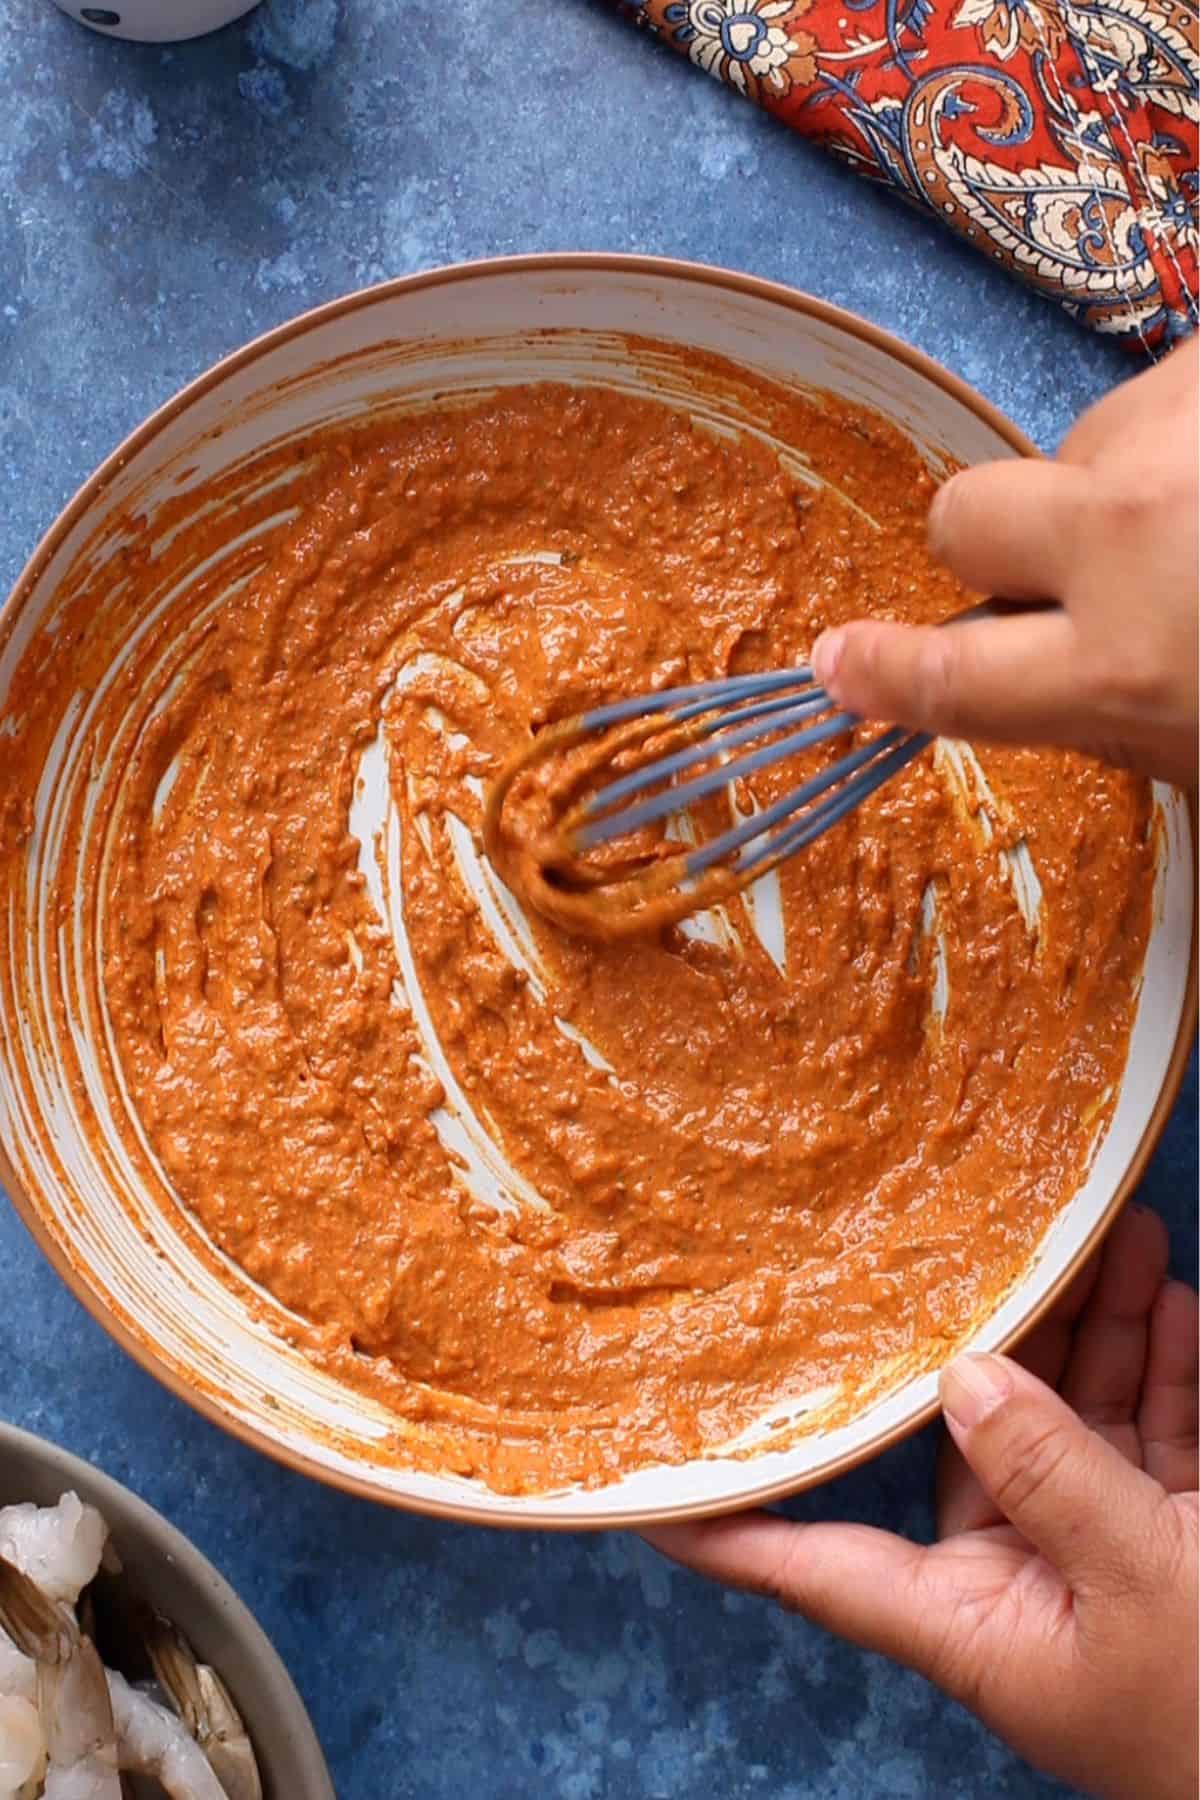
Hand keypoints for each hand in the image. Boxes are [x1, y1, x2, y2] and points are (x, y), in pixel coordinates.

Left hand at [643, 1205, 1198, 1799]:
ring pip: (1072, 1423)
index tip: (649, 1480)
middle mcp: (1018, 1589)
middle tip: (991, 1241)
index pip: (817, 1566)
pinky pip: (1152, 1441)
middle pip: (972, 1441)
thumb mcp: (1140, 1583)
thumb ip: (1051, 1475)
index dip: (729, 1526)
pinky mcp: (1170, 1546)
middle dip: (994, 1338)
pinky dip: (1163, 1371)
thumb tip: (966, 1378)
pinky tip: (1166, 1300)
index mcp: (973, 1627)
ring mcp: (1096, 1563)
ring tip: (1112, 1239)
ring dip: (1095, 1331)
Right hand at [811, 335, 1198, 786]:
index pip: (951, 676)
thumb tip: (1020, 675)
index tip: (838, 664)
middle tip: (1080, 569)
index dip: (881, 673)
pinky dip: (1184, 434)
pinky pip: (1155, 395)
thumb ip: (1102, 711)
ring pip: (1076, 448)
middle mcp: (1129, 538)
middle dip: (999, 544)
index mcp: (1127, 665)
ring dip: (1120, 483)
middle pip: (965, 515)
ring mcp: (1171, 435)